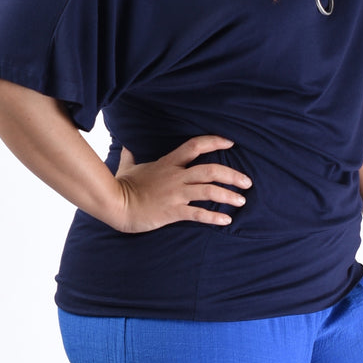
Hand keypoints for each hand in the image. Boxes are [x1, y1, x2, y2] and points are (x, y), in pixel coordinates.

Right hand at [112, 135, 251, 232]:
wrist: (115, 204)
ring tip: (241, 201)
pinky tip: (226, 220)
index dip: (215, 142)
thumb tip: (126, 145)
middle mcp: (175, 176)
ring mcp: (175, 193)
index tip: (230, 143)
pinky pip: (198, 213)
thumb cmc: (120, 186)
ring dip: (229, 196)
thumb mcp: (127, 166)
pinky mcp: (172, 211)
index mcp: (168, 163)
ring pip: (209, 191)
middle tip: (247, 182)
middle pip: (211, 170)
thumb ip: (130, 155)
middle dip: (233, 175)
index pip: (195, 145)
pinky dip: (214, 217)